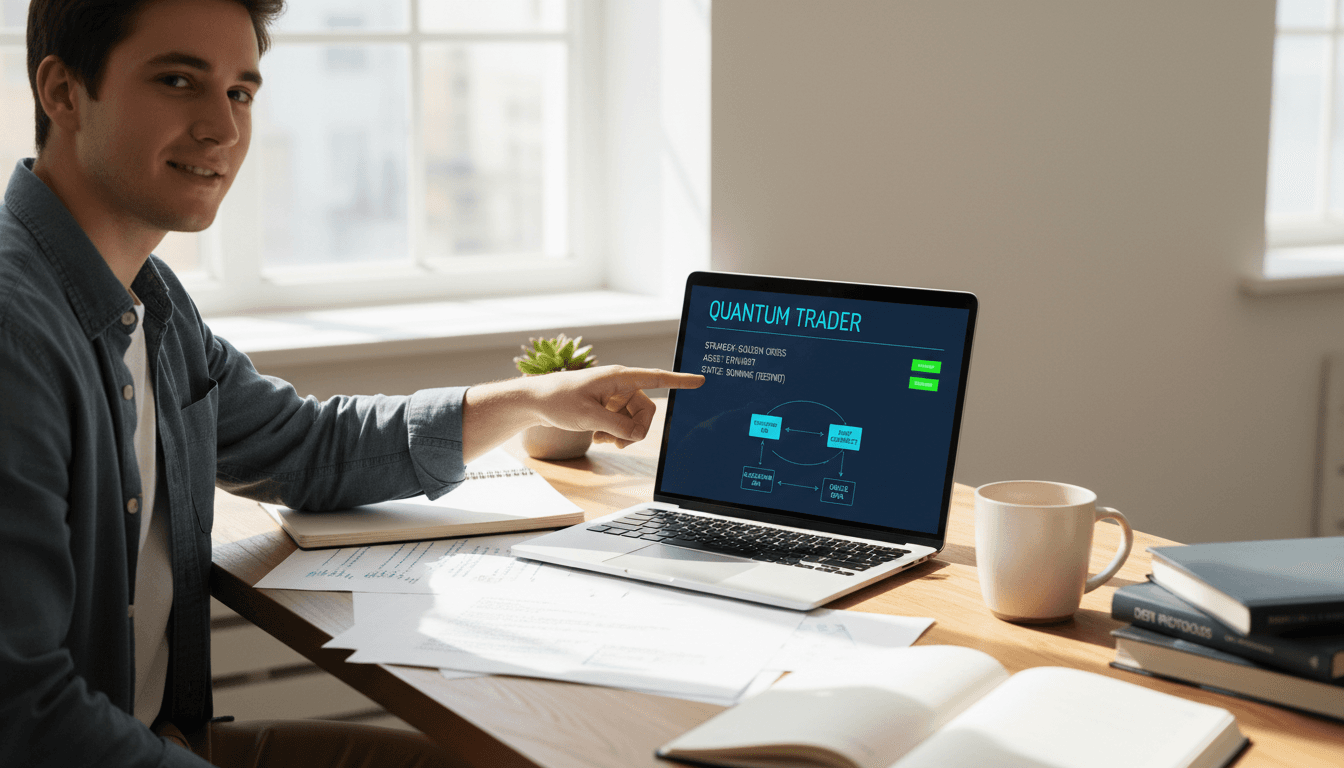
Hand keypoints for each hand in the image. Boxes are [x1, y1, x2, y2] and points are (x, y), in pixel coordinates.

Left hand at [527, 366, 705, 447]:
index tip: (699, 380)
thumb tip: (637, 436)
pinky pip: (622, 422)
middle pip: (646, 411)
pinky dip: (613, 432)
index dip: (679, 380)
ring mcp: (613, 395)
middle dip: (635, 430)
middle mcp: (620, 384)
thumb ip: (616, 427)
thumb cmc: (558, 401)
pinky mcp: (607, 405)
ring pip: (634, 420)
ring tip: (601, 438)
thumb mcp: (589, 417)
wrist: (535, 400)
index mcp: (618, 378)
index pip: (656, 378)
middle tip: (615, 443)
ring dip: (622, 434)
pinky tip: (596, 436)